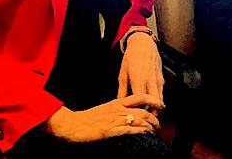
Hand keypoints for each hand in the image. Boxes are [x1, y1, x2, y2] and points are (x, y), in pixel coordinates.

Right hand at [44, 94, 162, 142]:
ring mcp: (115, 119)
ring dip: (150, 125)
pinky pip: (130, 130)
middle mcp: (118, 109)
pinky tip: (145, 133)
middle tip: (159, 123)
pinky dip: (140, 131)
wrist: (71, 124)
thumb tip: (128, 114)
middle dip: (155, 117)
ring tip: (154, 130)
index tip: (161, 104)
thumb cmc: (86, 118)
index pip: (139, 97)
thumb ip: (116, 110)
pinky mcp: (111, 130)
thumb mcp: (104, 110)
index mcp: (116, 102)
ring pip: (139, 119)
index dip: (152, 100)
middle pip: (143, 110)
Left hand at [118, 33, 163, 114]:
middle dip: (150, 114)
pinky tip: (149, 104)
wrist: (144, 45)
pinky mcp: (162, 80)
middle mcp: (152, 82)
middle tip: (143, 121)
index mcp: (140, 81)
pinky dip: (156, 101)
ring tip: (146, 116)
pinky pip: (161, 94)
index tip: (131, 116)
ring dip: (155, 109)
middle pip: (155, 104)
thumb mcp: (122, 75)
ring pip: (160, 100)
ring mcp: (158, 81)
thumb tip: (119, 104)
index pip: (140, 101)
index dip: (137, 110)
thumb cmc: (131, 59)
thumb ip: (122, 91)